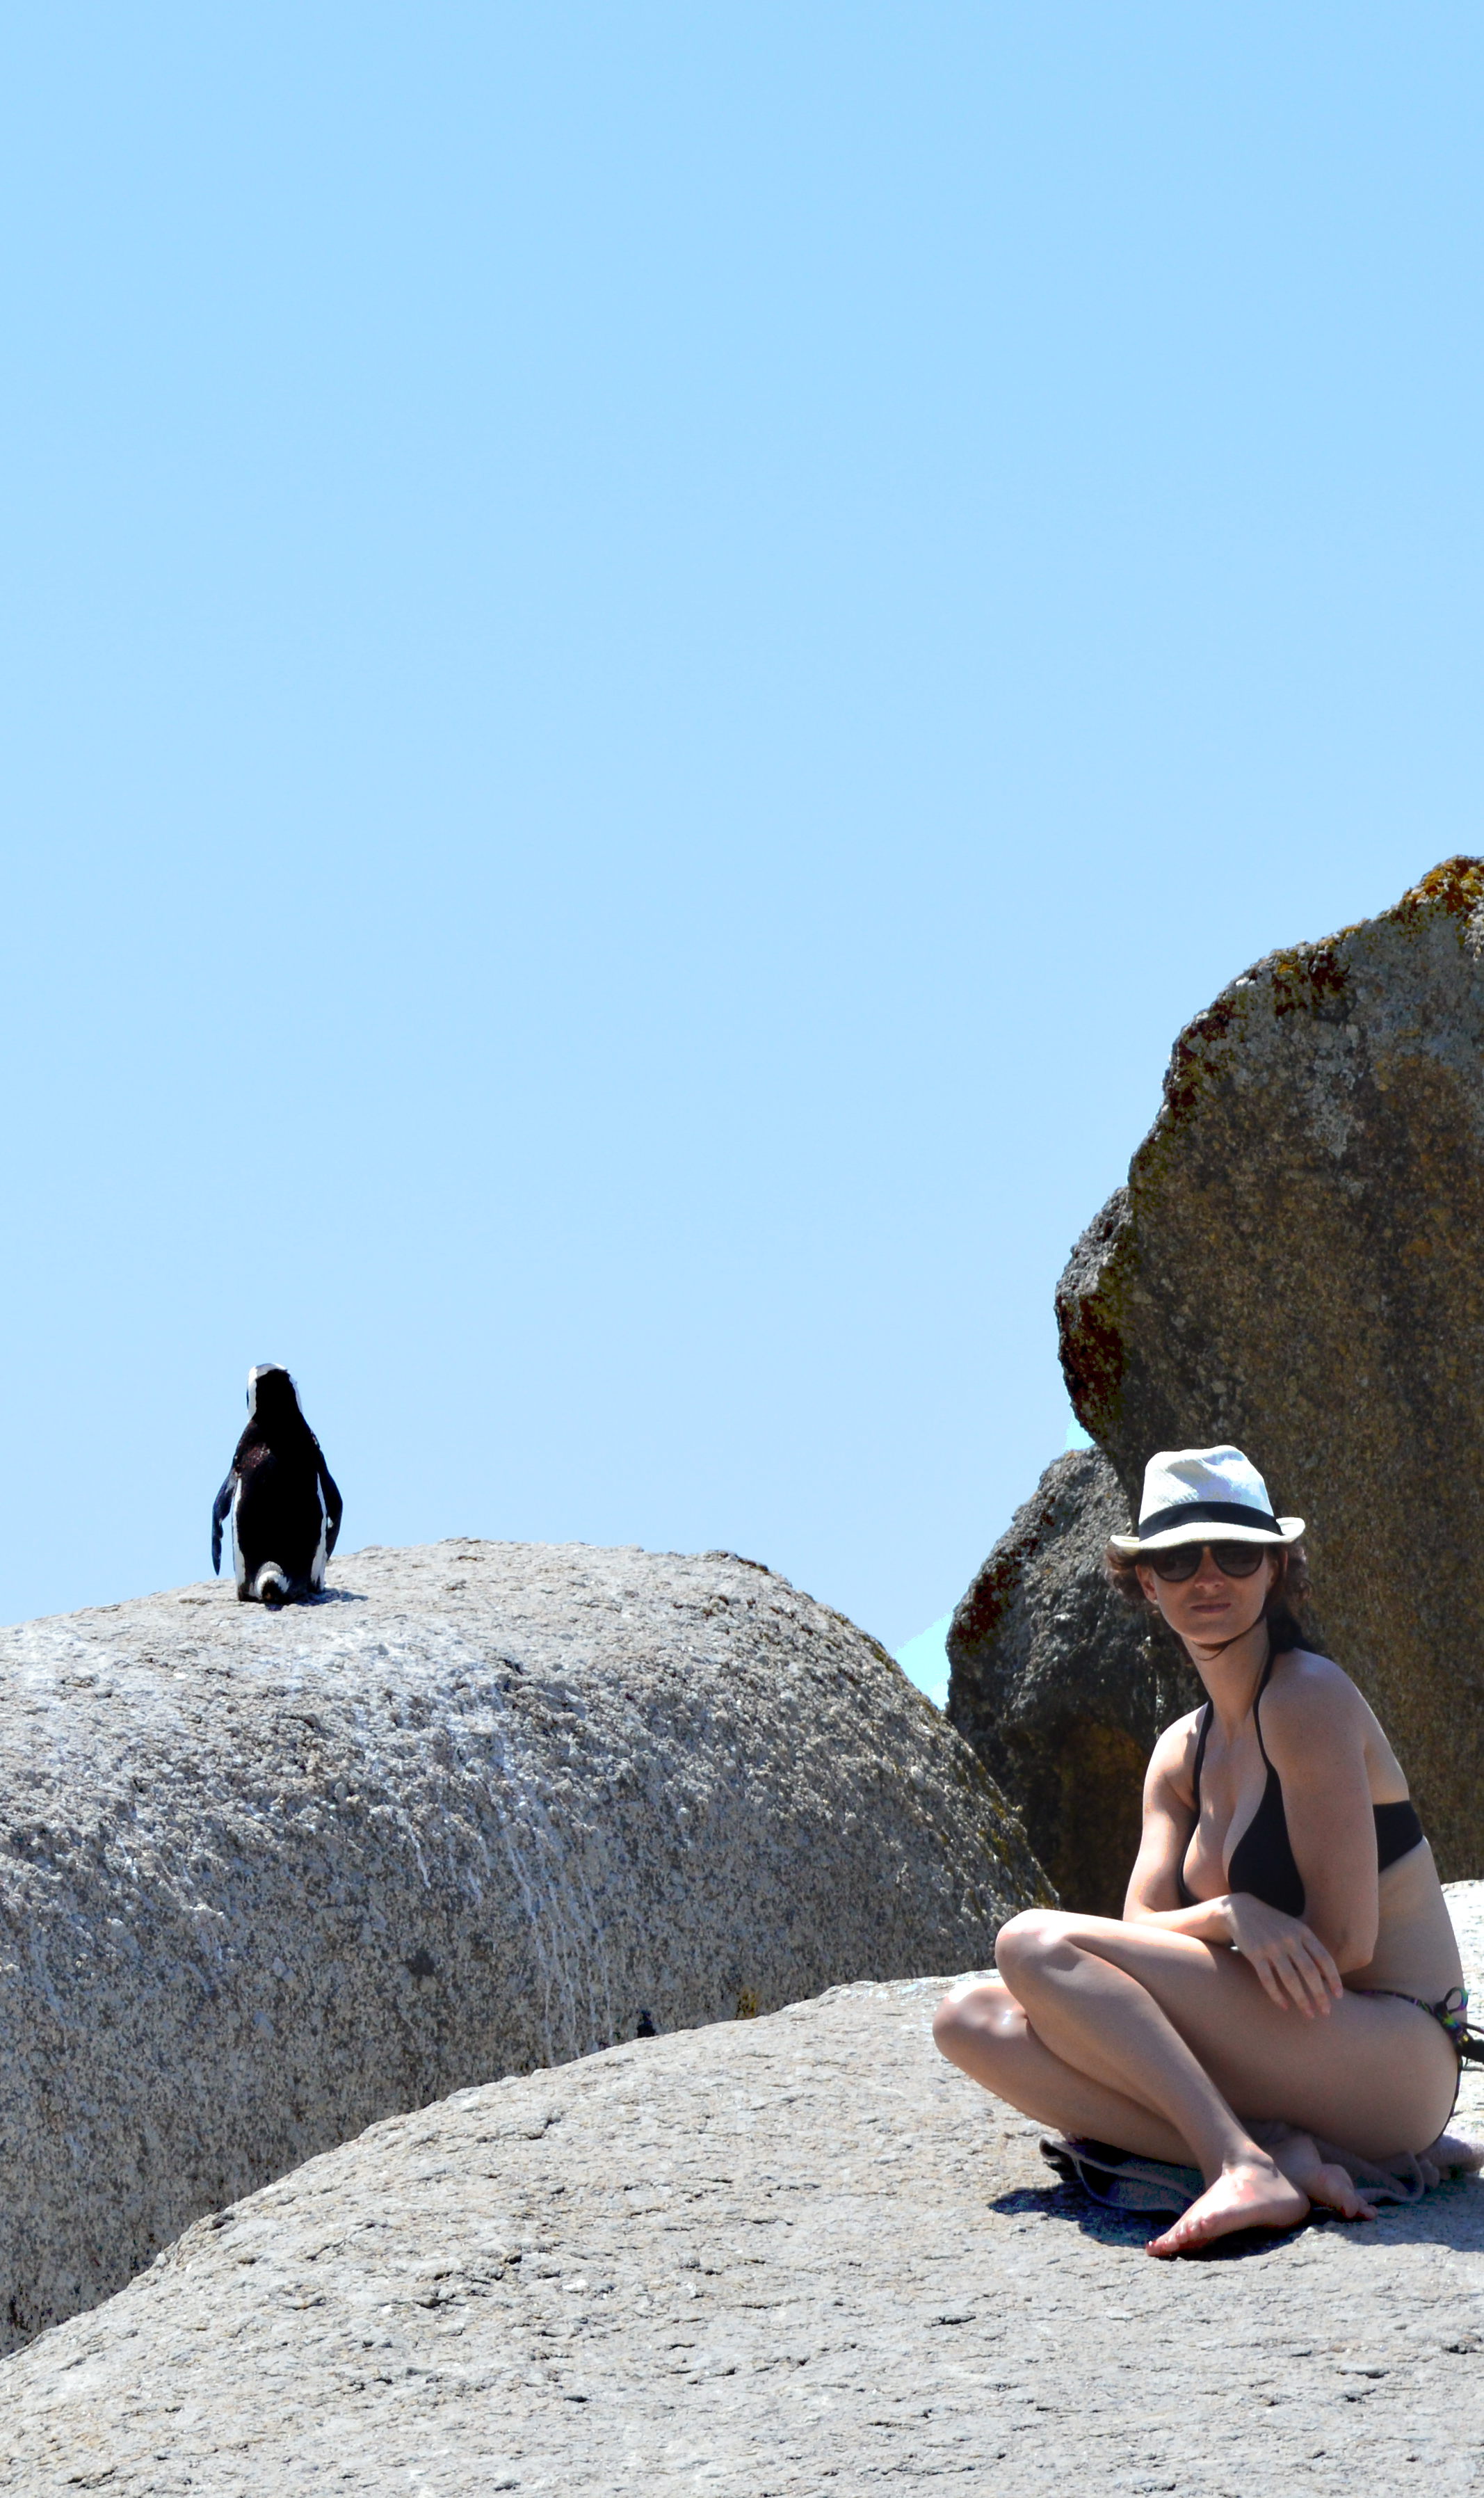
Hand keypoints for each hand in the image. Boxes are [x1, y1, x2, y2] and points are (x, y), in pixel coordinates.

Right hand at [1223, 1893, 1342, 2015]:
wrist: (1241, 1910)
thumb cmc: (1274, 1924)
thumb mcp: (1294, 1929)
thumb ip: (1310, 1948)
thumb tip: (1328, 1975)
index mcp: (1303, 1932)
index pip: (1324, 1958)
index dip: (1333, 1978)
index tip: (1338, 1996)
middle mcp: (1289, 1939)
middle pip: (1310, 1971)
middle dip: (1320, 1994)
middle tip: (1326, 2012)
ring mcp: (1271, 1946)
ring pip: (1290, 1978)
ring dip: (1301, 1999)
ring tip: (1309, 2014)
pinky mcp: (1255, 1953)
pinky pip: (1268, 1979)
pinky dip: (1277, 1995)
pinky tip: (1284, 2006)